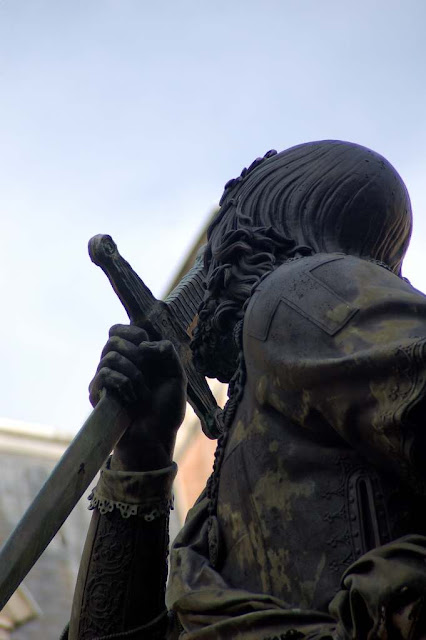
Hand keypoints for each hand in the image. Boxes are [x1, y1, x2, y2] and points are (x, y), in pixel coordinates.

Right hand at [89, 324, 186, 470]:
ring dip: (133, 373)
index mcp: (135, 356)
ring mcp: (106, 379)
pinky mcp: (97, 394)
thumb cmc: (166, 410)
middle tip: (146, 369)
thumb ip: (168, 352)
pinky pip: (105, 373)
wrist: (155, 438)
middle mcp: (118, 364)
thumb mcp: (177, 377)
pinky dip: (123, 383)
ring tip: (141, 392)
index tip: (146, 346)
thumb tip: (144, 345)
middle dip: (134, 351)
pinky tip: (132, 398)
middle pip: (112, 337)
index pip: (119, 329)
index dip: (132, 332)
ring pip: (110, 355)